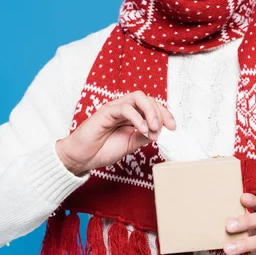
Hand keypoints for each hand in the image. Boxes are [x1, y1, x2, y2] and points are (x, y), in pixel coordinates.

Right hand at [56, 91, 175, 175]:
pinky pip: (125, 108)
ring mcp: (115, 108)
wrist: (82, 158)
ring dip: (151, 112)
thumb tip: (159, 130)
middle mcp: (124, 108)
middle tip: (162, 130)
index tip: (173, 127)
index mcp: (131, 115)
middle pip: (148, 99)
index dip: (166, 114)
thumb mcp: (131, 144)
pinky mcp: (106, 111)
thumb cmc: (102, 150)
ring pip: (139, 97)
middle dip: (160, 113)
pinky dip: (138, 118)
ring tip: (153, 129)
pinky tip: (141, 130)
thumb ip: (144, 136)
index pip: (152, 106)